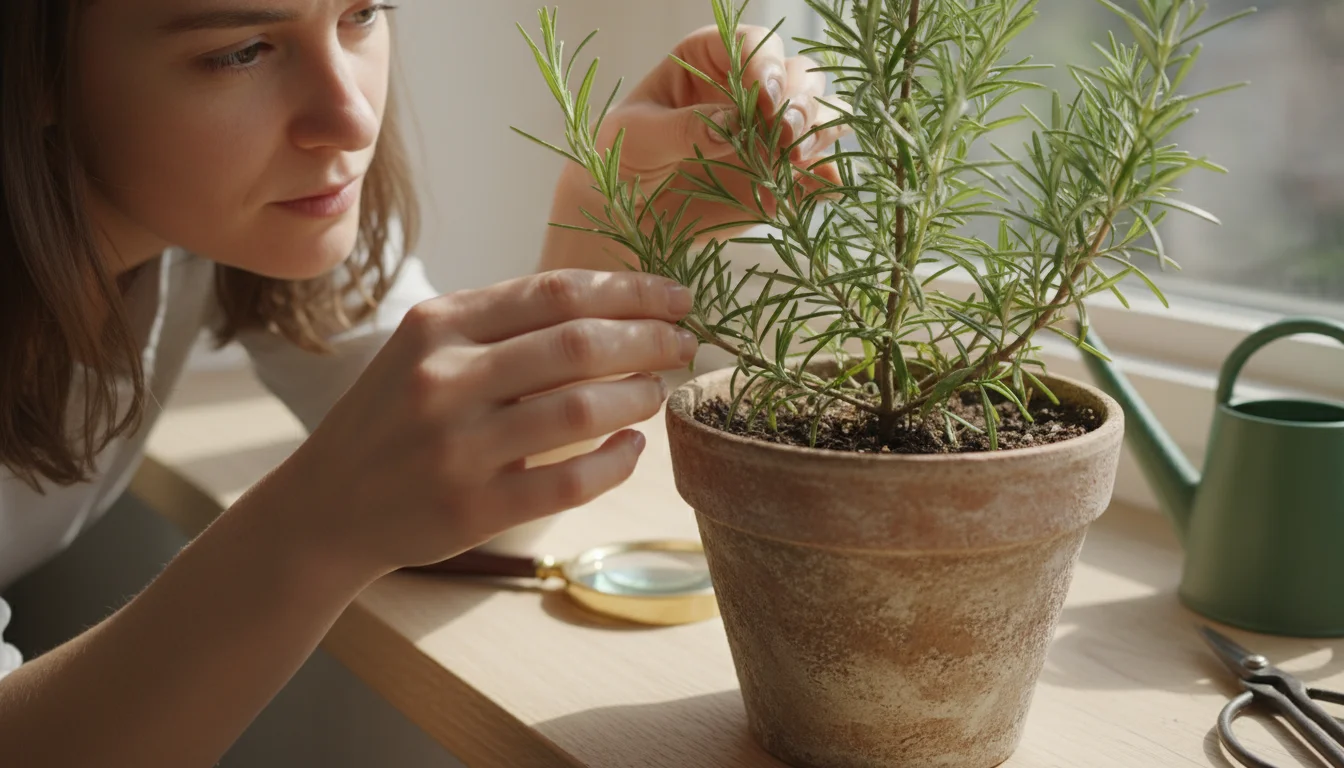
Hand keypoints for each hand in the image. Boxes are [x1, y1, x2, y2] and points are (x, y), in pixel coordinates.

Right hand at [277, 270, 696, 578]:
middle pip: (578, 344)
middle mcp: (444, 379)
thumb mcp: (428, 348)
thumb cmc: (395, 415)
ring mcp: (457, 447)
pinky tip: (633, 447)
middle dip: (649, 339)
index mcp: (439, 324)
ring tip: (659, 390)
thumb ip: (503, 323)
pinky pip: (569, 482)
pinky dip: (616, 462)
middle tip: (686, 343)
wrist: (328, 504)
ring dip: (639, 396)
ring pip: (580, 411)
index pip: (557, 292)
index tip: (677, 296)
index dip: (632, 291)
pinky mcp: (471, 508)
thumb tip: (615, 304)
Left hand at [566, 24, 850, 238]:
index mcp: (708, 60)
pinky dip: (827, 174)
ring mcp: (770, 132)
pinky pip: (821, 168)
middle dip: (800, 101)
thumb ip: (681, 128)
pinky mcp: (782, 174)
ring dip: (820, 130)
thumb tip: (732, 124)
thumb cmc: (623, 160)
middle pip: (800, 75)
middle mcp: (749, 90)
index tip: (762, 100)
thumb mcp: (637, 138)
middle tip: (783, 135)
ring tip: (796, 158)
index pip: (752, 43)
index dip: (765, 64)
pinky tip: (818, 186)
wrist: (628, 216)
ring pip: (822, 112)